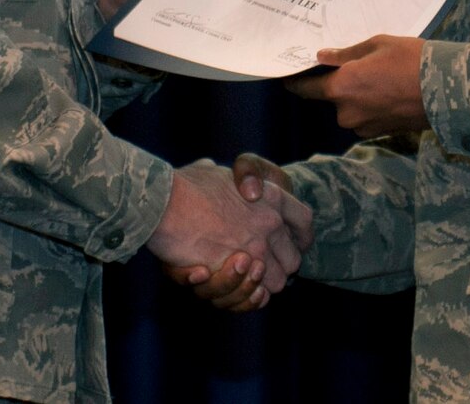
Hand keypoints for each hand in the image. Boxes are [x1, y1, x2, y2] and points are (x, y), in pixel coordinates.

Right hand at [146, 159, 309, 296]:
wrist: (163, 203)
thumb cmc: (183, 185)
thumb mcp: (214, 172)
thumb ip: (219, 179)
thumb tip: (210, 169)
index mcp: (271, 196)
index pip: (305, 222)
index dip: (301, 238)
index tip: (292, 245)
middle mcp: (270, 224)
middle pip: (294, 260)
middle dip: (277, 267)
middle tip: (253, 266)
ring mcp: (256, 249)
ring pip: (274, 284)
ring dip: (256, 285)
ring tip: (233, 278)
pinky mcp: (237, 272)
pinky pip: (253, 298)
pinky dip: (244, 299)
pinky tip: (230, 286)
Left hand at [286, 35, 427, 135]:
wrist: (448, 89)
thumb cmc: (412, 60)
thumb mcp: (378, 45)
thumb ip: (346, 54)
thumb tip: (323, 57)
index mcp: (341, 87)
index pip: (306, 88)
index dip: (296, 81)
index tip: (288, 76)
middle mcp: (346, 112)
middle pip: (332, 97)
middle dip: (340, 83)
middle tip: (359, 65)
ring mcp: (363, 126)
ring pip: (350, 107)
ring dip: (358, 95)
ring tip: (381, 77)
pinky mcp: (379, 133)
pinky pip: (366, 116)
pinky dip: (372, 105)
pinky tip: (390, 91)